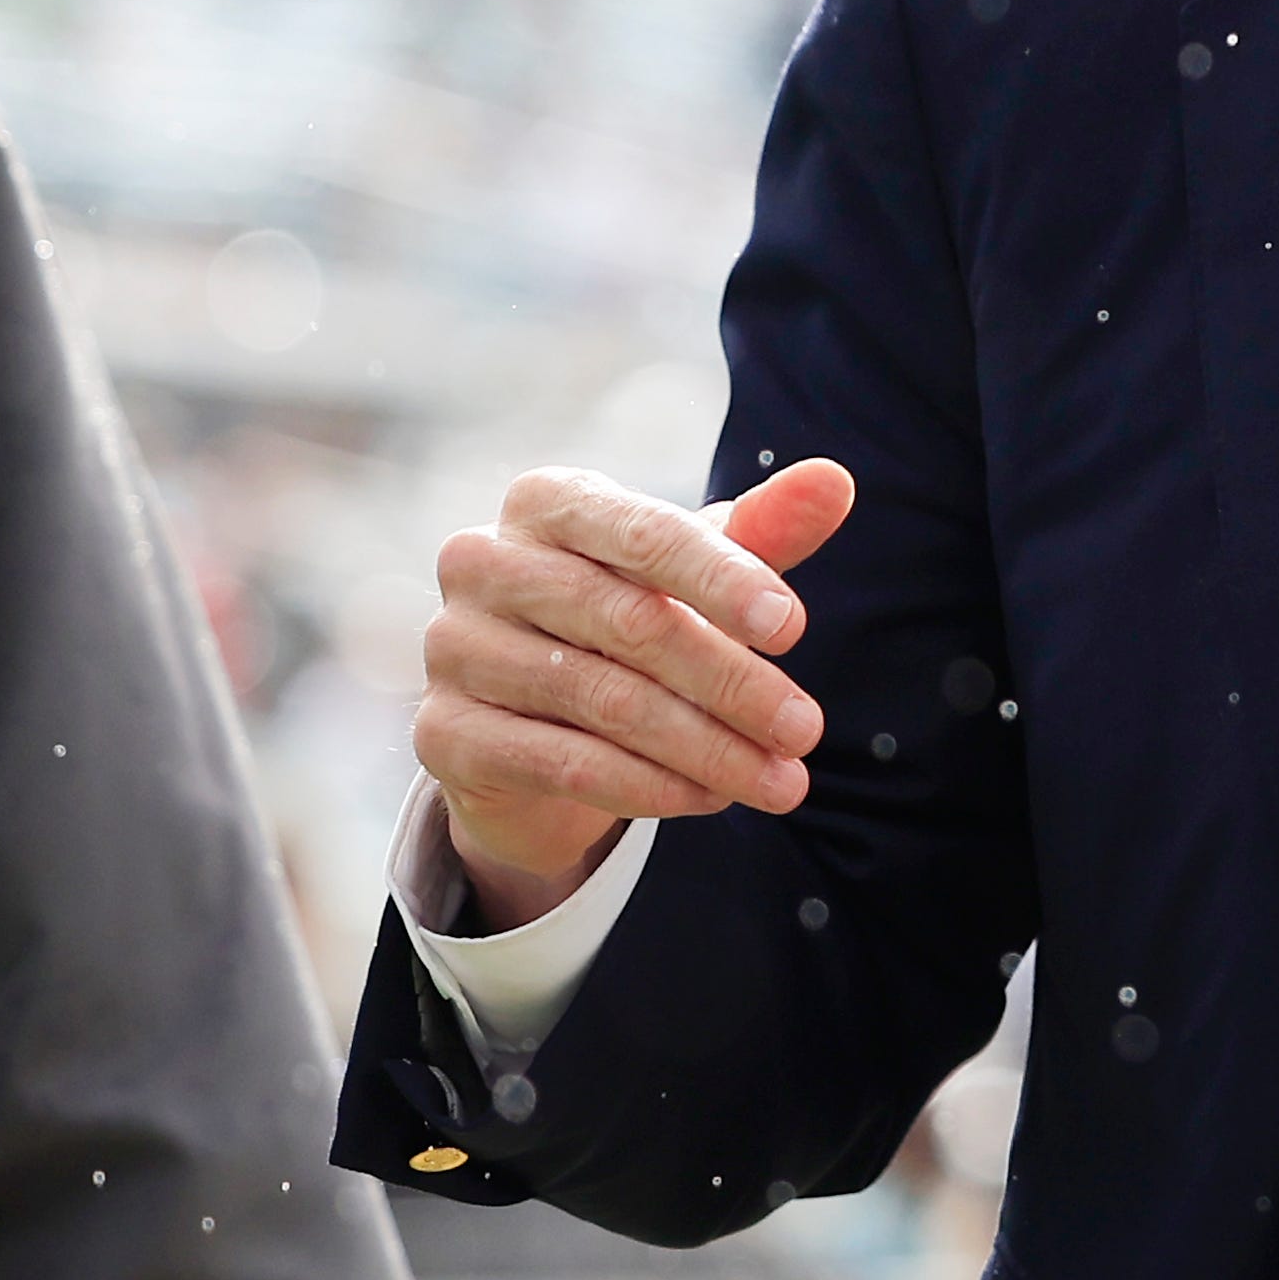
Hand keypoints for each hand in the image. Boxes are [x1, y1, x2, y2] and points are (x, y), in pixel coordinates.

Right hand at [413, 460, 851, 924]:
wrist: (529, 721)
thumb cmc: (626, 620)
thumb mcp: (697, 573)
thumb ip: (762, 531)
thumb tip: (835, 480)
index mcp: (547, 503)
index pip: (644, 533)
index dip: (723, 581)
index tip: (796, 629)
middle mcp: (481, 562)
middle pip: (629, 624)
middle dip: (732, 684)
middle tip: (808, 732)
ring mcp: (452, 648)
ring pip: (602, 702)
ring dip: (707, 749)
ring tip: (782, 781)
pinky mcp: (443, 733)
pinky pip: (561, 762)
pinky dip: (648, 786)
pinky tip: (711, 799)